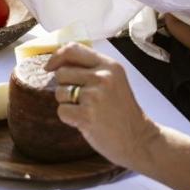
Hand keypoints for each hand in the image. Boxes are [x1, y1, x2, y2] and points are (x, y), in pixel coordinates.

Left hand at [47, 43, 160, 169]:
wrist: (139, 140)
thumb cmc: (122, 111)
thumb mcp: (113, 81)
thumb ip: (90, 69)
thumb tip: (56, 61)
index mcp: (109, 65)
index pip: (73, 49)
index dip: (57, 57)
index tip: (50, 67)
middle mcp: (103, 77)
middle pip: (61, 73)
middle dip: (65, 87)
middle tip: (82, 100)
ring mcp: (95, 96)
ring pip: (60, 92)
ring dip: (67, 103)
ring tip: (87, 111)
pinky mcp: (87, 115)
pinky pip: (62, 111)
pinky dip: (69, 118)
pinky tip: (85, 122)